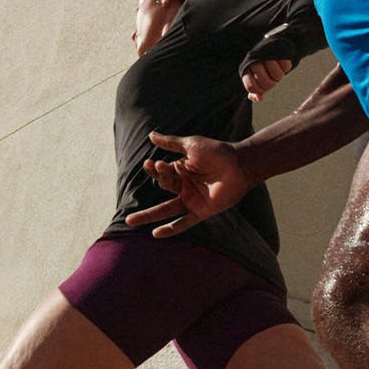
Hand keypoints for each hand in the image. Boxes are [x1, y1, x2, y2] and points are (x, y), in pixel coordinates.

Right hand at [126, 132, 251, 236]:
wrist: (239, 165)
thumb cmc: (217, 152)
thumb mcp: (191, 145)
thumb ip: (171, 143)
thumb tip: (151, 135)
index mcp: (181, 170)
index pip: (162, 172)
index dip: (156, 169)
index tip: (153, 163)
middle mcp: (185, 186)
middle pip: (163, 187)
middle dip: (156, 180)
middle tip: (149, 170)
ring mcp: (192, 199)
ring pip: (166, 210)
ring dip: (148, 215)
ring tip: (130, 221)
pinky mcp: (201, 211)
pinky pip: (184, 223)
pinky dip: (171, 228)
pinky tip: (156, 233)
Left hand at [242, 55, 295, 101]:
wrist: (272, 46)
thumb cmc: (263, 65)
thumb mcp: (257, 77)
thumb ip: (256, 90)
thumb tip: (258, 98)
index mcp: (247, 68)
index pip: (252, 87)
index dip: (259, 90)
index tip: (262, 85)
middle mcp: (255, 61)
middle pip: (266, 83)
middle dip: (271, 83)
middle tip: (271, 77)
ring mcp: (266, 56)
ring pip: (277, 76)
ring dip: (279, 75)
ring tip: (277, 70)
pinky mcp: (278, 51)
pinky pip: (286, 67)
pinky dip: (285, 67)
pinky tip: (281, 63)